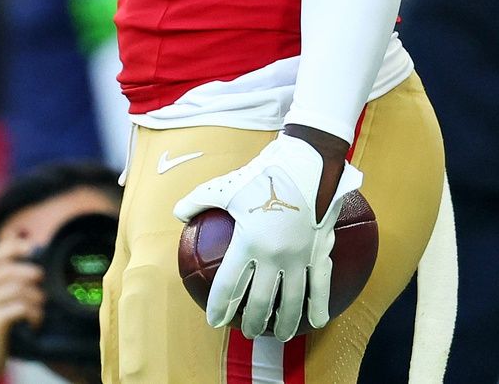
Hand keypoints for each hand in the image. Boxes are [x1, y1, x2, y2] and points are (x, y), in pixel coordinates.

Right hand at [0, 234, 44, 381]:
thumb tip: (23, 250)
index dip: (12, 247)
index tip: (31, 247)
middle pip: (10, 270)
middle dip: (32, 275)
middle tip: (42, 286)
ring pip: (19, 289)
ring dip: (36, 299)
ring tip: (39, 309)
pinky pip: (21, 308)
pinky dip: (34, 315)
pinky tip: (35, 322)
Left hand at [173, 133, 360, 339]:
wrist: (305, 165)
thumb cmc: (261, 176)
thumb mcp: (225, 187)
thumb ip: (198, 201)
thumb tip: (177, 213)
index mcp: (248, 243)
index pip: (229, 285)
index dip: (220, 307)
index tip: (215, 321)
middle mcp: (274, 256)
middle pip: (260, 301)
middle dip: (252, 321)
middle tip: (247, 332)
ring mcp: (299, 257)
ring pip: (292, 301)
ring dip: (284, 323)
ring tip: (279, 334)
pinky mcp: (319, 253)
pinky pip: (320, 286)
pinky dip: (318, 307)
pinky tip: (316, 322)